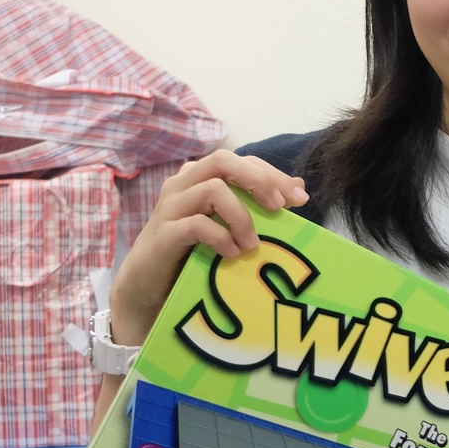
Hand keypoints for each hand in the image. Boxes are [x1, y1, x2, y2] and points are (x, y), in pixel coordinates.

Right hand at [107, 151, 308, 344]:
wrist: (149, 287)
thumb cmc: (193, 253)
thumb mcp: (229, 226)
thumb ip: (257, 204)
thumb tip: (299, 186)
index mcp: (200, 177)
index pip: (242, 161)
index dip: (273, 175)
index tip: (299, 199)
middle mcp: (183, 184)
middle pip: (223, 160)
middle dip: (259, 181)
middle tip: (279, 208)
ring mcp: (170, 206)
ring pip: (213, 190)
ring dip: (241, 217)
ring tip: (252, 244)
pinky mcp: (164, 233)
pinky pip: (197, 224)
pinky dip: (221, 238)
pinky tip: (231, 254)